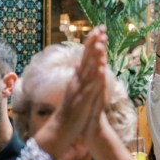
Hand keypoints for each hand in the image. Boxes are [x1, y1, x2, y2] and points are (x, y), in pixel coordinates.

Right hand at [48, 26, 107, 158]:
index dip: (91, 43)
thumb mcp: (74, 91)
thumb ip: (77, 78)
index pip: (85, 57)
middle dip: (93, 43)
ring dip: (93, 58)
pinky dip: (95, 80)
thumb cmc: (69, 112)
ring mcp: (79, 92)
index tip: (98, 29)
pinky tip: (101, 71)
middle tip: (100, 28)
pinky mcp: (82, 102)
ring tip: (100, 44)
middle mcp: (77, 82)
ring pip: (87, 72)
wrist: (59, 131)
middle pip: (86, 59)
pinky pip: (89, 90)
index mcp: (77, 79)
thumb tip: (78, 65)